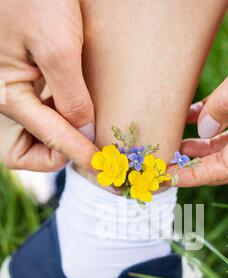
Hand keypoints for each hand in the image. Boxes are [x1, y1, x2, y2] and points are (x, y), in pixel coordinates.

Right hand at [0, 0, 96, 171]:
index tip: (109, 171)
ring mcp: (15, 89)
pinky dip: (62, 116)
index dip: (84, 158)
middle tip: (93, 146)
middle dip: (62, 153)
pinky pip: (43, 111)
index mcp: (9, 97)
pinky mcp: (24, 78)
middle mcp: (8, 99)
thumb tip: (85, 133)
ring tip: (92, 127)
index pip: (53, 142)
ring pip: (40, 133)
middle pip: (34, 149)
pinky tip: (81, 108)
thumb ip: (71, 97)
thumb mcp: (57, 46)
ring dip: (64, 136)